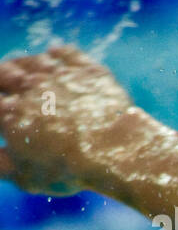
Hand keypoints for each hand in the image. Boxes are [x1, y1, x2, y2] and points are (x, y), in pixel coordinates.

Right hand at [0, 46, 135, 194]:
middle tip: (4, 81)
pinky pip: (68, 54)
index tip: (5, 114)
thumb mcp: (26, 176)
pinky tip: (55, 55)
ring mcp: (60, 77)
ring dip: (25, 63)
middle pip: (4, 72)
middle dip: (2, 76)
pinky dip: (58, 54)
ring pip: (34, 61)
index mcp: (9, 112)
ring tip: (22, 68)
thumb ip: (1, 164)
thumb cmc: (68, 169)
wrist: (115, 152)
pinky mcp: (88, 72)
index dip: (0, 107)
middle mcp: (29, 88)